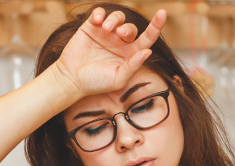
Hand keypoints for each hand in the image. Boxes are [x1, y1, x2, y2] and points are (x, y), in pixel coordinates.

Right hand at [52, 7, 166, 97]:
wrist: (72, 79)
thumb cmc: (96, 83)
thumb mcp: (118, 78)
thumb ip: (133, 66)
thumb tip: (148, 52)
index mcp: (130, 54)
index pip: (147, 38)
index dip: (156, 26)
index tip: (162, 13)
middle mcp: (119, 42)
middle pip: (131, 28)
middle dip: (127, 28)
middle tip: (118, 34)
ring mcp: (105, 33)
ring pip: (117, 18)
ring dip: (115, 20)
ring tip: (105, 29)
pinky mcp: (91, 27)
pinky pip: (99, 13)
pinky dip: (100, 13)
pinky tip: (97, 20)